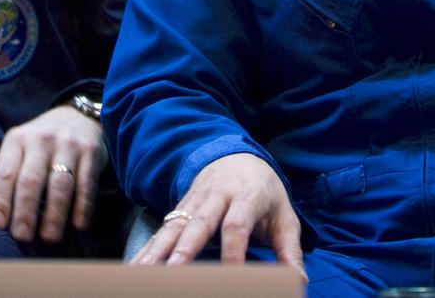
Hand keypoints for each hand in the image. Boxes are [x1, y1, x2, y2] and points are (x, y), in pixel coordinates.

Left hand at [0, 104, 104, 243]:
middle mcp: (41, 139)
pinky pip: (86, 183)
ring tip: (50, 237)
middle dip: (26, 211)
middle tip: (23, 236)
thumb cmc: (41, 143)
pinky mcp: (91, 151)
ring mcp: (68, 143)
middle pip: (31, 179)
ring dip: (54, 214)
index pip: (4, 172)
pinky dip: (83, 206)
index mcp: (17, 139)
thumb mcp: (20, 150)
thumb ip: (9, 178)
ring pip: (59, 184)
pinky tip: (78, 224)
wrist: (77, 115)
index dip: (0, 199)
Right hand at [130, 153, 303, 274]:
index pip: (237, 225)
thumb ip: (290, 249)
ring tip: (144, 271)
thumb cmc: (264, 192)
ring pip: (175, 224)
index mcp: (246, 196)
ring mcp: (195, 199)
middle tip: (175, 270)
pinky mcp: (180, 206)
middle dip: (186, 248)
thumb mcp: (284, 216)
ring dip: (158, 248)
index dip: (234, 251)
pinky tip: (136, 265)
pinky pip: (162, 228)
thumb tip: (298, 280)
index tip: (232, 277)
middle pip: (200, 222)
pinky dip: (148, 247)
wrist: (235, 155)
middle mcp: (217, 195)